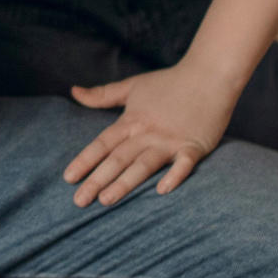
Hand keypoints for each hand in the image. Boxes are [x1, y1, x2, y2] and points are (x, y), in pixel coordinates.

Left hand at [63, 61, 241, 205]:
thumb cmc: (169, 82)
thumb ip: (102, 94)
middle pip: (118, 158)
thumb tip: (74, 91)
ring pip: (144, 164)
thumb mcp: (132, 86)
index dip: (85, 160)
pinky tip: (162, 191)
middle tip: (79, 202)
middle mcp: (148, 132)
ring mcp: (171, 140)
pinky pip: (184, 164)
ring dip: (125, 182)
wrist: (210, 75)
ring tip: (107, 200)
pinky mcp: (194, 146)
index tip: (68, 178)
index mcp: (132, 121)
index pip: (103, 143)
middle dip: (97, 180)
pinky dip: (174, 176)